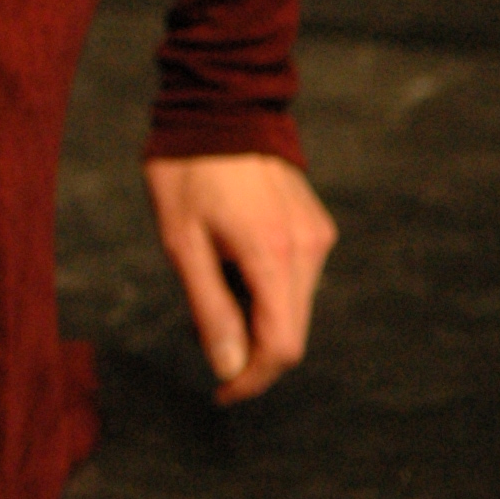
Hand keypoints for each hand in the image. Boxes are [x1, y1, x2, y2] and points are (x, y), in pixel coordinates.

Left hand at [141, 153, 337, 404]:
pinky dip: (268, 288)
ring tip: (212, 282)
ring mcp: (317, 235)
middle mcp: (308, 249)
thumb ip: (210, 308)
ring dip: (258, 317)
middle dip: (251, 351)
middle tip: (204, 336)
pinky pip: (297, 276)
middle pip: (291, 332)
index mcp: (273, 256)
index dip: (252, 380)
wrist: (219, 105)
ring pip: (295, 306)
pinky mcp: (316, 224)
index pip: (281, 347)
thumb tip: (229, 368)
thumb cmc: (186, 172)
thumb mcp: (182, 243)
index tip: (220, 392)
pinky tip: (232, 262)